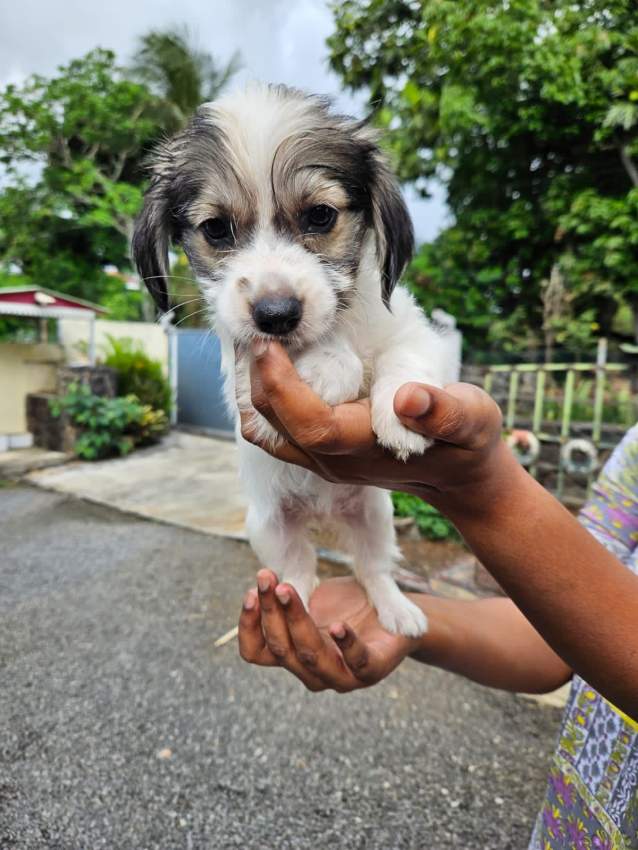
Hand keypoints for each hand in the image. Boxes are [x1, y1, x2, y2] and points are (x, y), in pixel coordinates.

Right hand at [238, 570, 417, 691]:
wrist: (394, 614)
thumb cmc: (348, 607)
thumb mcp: (313, 599)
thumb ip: (288, 598)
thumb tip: (262, 583)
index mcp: (293, 655)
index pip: (257, 652)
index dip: (248, 627)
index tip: (250, 592)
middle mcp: (311, 671)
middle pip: (280, 649)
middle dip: (270, 611)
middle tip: (267, 578)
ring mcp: (341, 676)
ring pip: (310, 655)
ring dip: (296, 620)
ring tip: (288, 590)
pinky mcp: (372, 671)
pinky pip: (357, 662)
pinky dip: (346, 644)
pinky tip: (338, 625)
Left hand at [241, 341, 512, 515]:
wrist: (458, 473)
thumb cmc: (467, 439)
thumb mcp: (472, 420)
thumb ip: (445, 412)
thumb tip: (408, 399)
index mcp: (365, 449)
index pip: (311, 425)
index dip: (284, 388)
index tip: (270, 345)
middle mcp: (334, 461)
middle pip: (276, 428)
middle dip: (257, 380)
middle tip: (255, 330)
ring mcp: (322, 460)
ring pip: (267, 431)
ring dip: (253, 389)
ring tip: (255, 342)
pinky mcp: (318, 451)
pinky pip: (274, 429)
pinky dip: (263, 397)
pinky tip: (269, 364)